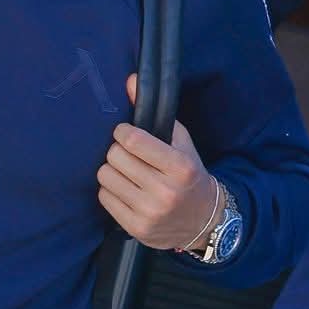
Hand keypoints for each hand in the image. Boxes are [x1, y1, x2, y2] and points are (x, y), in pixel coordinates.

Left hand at [96, 74, 218, 247]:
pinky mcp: (136, 228)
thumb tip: (130, 81)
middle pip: (115, 157)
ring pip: (106, 176)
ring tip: (127, 172)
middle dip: (117, 151)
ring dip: (112, 171)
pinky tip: (126, 190)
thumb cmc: (189, 175)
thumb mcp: (181, 142)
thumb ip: (156, 112)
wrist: (204, 221)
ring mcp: (149, 212)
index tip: (126, 134)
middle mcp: (165, 191)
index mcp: (180, 166)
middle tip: (128, 155)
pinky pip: (104, 198)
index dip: (123, 133)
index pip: (133, 140)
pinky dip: (111, 190)